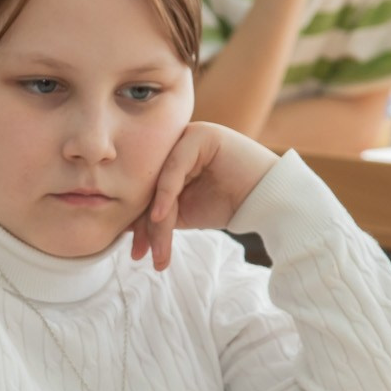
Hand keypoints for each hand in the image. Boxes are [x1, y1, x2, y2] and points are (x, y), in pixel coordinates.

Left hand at [130, 120, 279, 268]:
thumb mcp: (184, 213)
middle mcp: (174, 145)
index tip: (136, 253)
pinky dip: (166, 194)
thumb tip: (122, 226)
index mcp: (168, 160)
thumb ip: (157, 214)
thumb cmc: (229, 205)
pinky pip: (174, 168)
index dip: (140, 224)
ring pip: (160, 183)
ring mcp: (186, 137)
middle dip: (145, 226)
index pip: (147, 193)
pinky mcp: (200, 135)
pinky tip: (162, 218)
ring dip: (157, 221)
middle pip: (150, 189)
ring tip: (157, 250)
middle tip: (140, 255)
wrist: (268, 200)